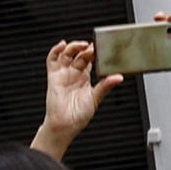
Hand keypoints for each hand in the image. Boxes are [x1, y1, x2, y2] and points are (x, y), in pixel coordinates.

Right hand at [34, 37, 107, 151]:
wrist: (65, 125)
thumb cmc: (78, 116)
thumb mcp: (96, 98)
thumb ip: (105, 86)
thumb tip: (118, 77)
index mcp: (85, 78)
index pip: (90, 60)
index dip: (95, 53)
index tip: (102, 48)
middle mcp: (74, 74)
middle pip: (80, 55)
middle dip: (87, 49)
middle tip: (94, 47)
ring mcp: (64, 74)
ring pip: (67, 53)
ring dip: (74, 46)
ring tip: (82, 45)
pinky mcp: (54, 76)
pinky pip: (52, 60)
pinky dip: (55, 50)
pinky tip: (62, 45)